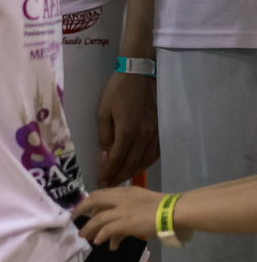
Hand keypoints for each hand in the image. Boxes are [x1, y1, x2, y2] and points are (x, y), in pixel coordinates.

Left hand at [74, 184, 158, 245]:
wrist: (176, 212)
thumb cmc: (166, 209)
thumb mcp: (144, 204)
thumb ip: (129, 211)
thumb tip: (119, 227)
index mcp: (128, 192)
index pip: (103, 193)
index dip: (90, 201)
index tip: (85, 209)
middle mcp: (122, 198)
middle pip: (94, 200)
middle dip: (81, 208)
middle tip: (74, 217)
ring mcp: (123, 210)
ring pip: (98, 218)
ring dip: (89, 228)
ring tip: (84, 236)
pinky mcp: (126, 222)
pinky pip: (107, 229)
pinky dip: (101, 236)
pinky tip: (99, 241)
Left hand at [95, 70, 158, 184]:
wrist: (140, 74)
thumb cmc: (117, 91)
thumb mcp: (103, 112)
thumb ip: (104, 136)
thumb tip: (105, 156)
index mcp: (128, 132)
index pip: (117, 159)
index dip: (108, 173)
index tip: (100, 184)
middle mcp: (144, 136)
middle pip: (132, 164)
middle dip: (119, 177)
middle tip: (109, 186)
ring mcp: (155, 134)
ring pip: (145, 161)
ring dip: (133, 172)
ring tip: (121, 179)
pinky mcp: (160, 130)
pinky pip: (154, 153)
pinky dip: (146, 163)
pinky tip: (138, 166)